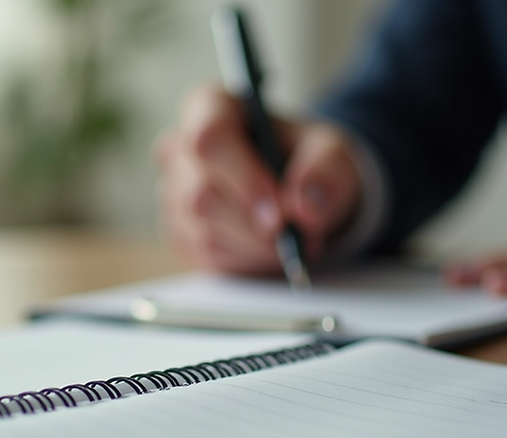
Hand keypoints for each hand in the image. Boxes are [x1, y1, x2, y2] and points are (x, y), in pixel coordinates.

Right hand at [154, 85, 361, 274]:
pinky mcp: (179, 231)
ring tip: (293, 241)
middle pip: (201, 194)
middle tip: (297, 237)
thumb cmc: (307, 159)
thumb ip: (326, 172)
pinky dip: (246, 260)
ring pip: (203, 231)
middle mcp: (180, 148)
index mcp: (211, 108)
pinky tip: (269, 249)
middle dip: (254, 226)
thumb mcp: (333, 153)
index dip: (243, 178)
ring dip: (255, 247)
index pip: (210, 138)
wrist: (298, 190)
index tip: (280, 213)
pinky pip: (206, 256)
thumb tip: (304, 207)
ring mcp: (173, 192)